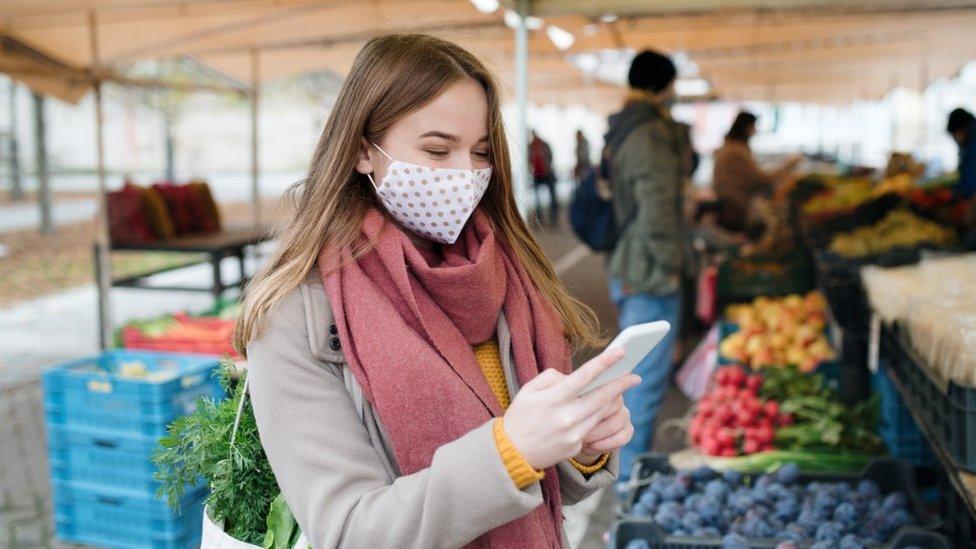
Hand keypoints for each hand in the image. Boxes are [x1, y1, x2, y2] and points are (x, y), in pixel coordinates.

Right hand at [502, 348, 640, 469]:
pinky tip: (602, 409)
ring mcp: (574, 434)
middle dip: (622, 384)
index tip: (621, 352)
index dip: (605, 363)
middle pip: (602, 396)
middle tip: (635, 376)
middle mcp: (567, 417)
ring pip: (602, 412)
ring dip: (614, 400)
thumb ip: (551, 378)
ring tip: (622, 390)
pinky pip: (593, 428)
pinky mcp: (577, 447)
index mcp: (554, 399)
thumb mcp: (528, 390)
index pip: (584, 376)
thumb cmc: (519, 417)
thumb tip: (572, 376)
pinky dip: (599, 416)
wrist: (512, 453)